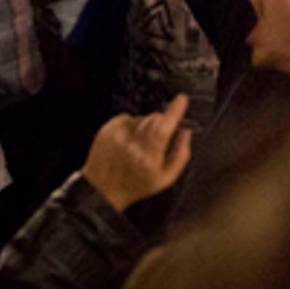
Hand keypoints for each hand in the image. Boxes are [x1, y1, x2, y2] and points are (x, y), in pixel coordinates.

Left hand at [81, 94, 193, 212]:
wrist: (103, 189)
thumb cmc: (137, 185)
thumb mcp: (166, 178)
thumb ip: (181, 154)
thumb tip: (186, 132)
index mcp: (149, 157)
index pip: (163, 128)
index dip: (174, 111)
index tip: (182, 99)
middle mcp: (132, 144)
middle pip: (154, 118)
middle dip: (162, 121)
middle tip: (158, 137)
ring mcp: (117, 135)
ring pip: (141, 117)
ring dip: (146, 125)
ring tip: (140, 143)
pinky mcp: (107, 130)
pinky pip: (126, 117)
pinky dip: (131, 124)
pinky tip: (129, 139)